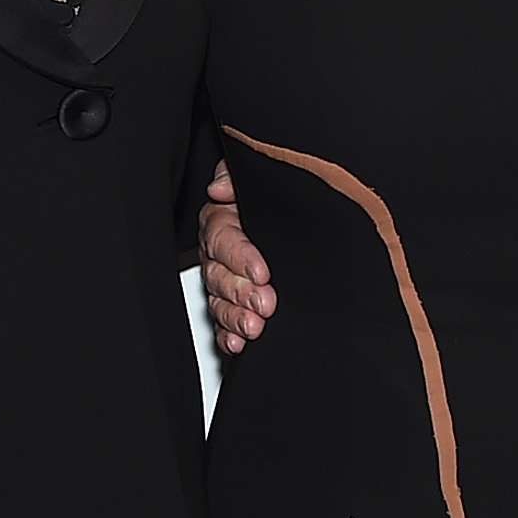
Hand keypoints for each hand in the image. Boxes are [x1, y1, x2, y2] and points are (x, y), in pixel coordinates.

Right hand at [198, 160, 275, 354]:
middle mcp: (219, 252)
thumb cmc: (272, 196)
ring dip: (235, 317)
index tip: (261, 271)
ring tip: (253, 327)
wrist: (298, 219)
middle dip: (241, 292)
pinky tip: (237, 342)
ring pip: (220, 302)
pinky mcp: (234, 303)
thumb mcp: (256, 176)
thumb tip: (219, 189)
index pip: (224, 238)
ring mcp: (225, 280)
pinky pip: (224, 322)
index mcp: (223, 220)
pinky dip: (228, 335)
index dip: (241, 257)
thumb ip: (234, 176)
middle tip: (264, 304)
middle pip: (219, 275)